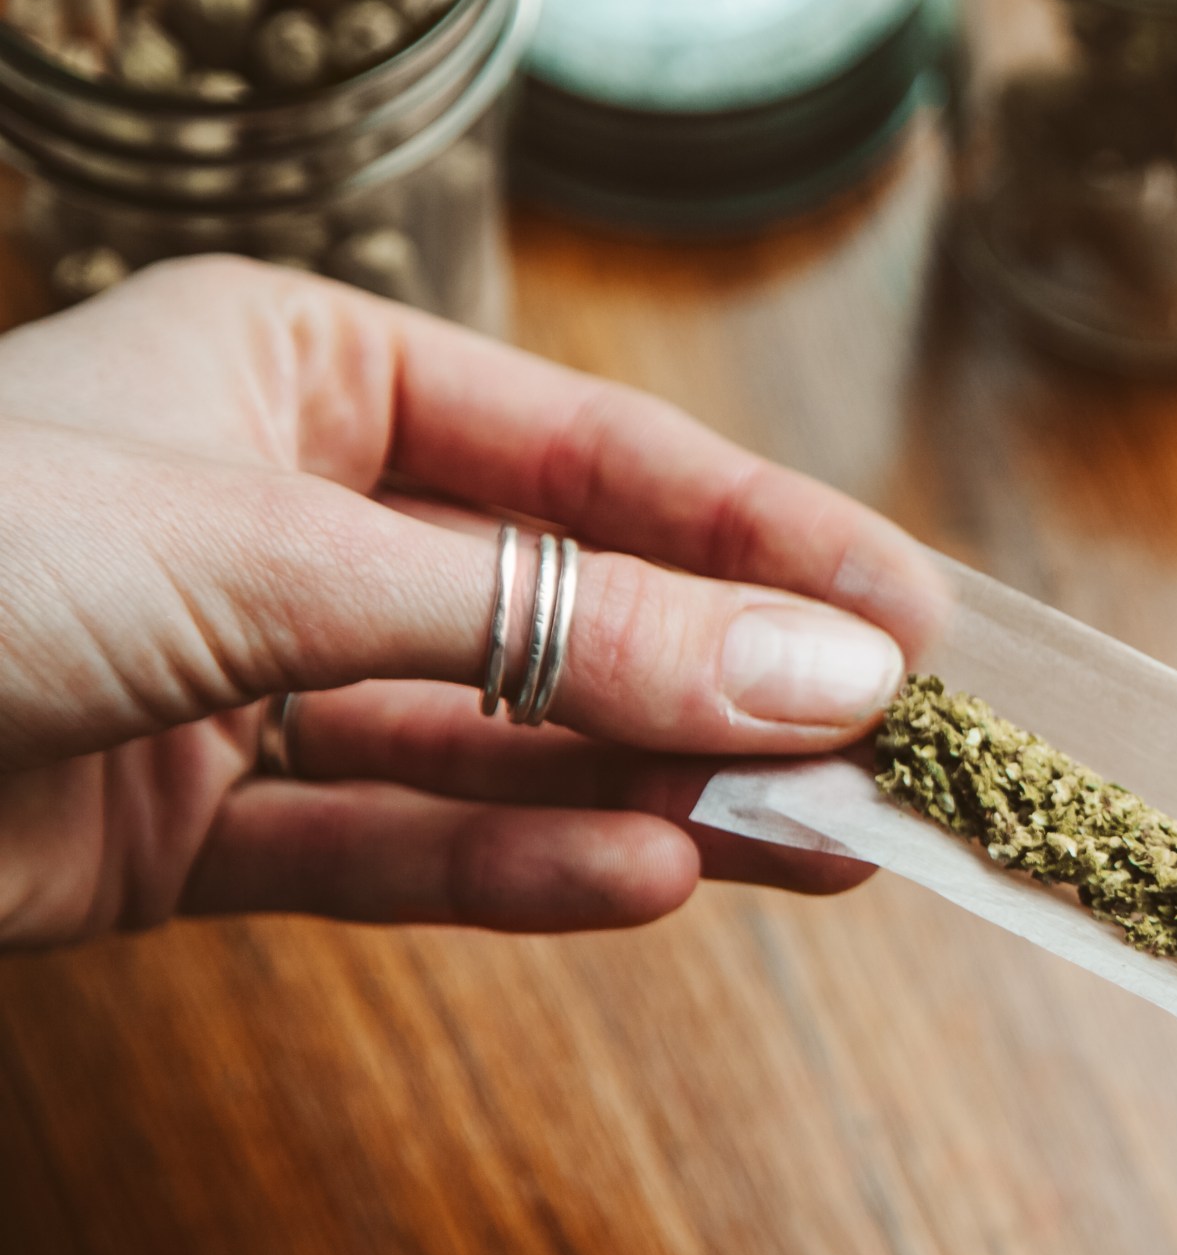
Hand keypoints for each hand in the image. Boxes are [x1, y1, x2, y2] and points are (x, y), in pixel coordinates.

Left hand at [0, 258, 946, 947]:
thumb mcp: (281, 559)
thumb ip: (558, 629)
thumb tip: (821, 674)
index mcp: (301, 370)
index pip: (595, 458)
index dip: (767, 539)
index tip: (915, 621)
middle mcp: (287, 514)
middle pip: (565, 607)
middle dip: (726, 684)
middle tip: (895, 757)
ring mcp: (241, 677)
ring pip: (497, 743)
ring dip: (652, 793)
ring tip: (820, 843)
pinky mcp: (183, 828)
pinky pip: (390, 848)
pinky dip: (516, 874)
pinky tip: (650, 884)